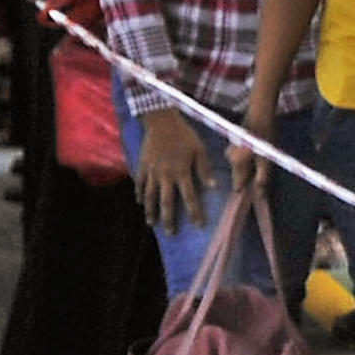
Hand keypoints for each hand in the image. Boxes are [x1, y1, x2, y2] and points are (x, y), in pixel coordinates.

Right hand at [133, 108, 208, 230]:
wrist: (160, 121)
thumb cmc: (183, 134)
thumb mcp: (199, 150)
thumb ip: (205, 169)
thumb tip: (214, 187)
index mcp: (181, 172)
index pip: (190, 197)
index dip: (195, 212)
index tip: (199, 225)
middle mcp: (165, 176)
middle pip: (166, 202)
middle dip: (169, 219)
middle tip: (171, 233)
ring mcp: (151, 172)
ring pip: (150, 196)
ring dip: (151, 211)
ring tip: (152, 223)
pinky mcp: (142, 166)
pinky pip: (139, 183)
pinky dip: (139, 193)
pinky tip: (140, 202)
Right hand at [232, 114, 274, 191]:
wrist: (260, 113)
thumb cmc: (264, 136)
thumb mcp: (266, 160)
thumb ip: (262, 179)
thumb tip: (259, 197)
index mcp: (236, 163)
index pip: (238, 185)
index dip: (247, 192)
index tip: (255, 199)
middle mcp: (229, 158)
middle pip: (240, 176)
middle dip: (251, 178)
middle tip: (265, 173)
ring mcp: (230, 151)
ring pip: (241, 167)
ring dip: (252, 169)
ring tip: (264, 161)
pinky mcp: (234, 145)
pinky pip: (241, 159)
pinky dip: (250, 161)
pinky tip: (259, 154)